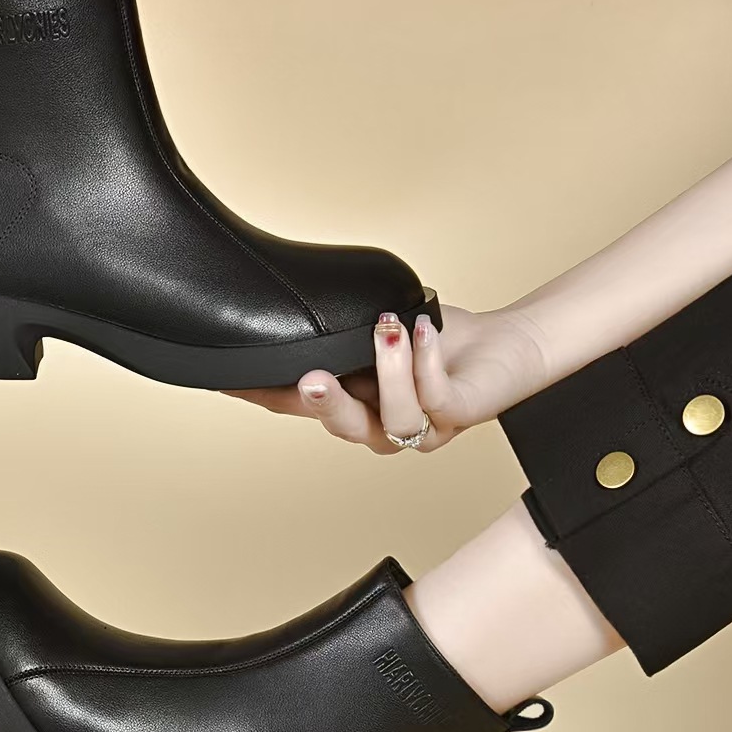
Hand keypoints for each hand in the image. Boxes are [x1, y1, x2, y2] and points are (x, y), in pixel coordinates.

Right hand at [224, 305, 547, 452]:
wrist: (503, 348)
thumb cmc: (437, 342)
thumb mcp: (376, 329)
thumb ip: (340, 331)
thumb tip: (295, 303)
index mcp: (355, 407)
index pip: (300, 407)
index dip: (265, 396)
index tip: (229, 379)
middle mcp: (383, 426)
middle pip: (344, 428)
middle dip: (326, 404)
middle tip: (309, 377)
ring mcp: (423, 429)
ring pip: (395, 419)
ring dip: (389, 369)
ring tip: (387, 327)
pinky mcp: (460, 416)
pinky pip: (436, 398)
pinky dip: (424, 361)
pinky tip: (420, 329)